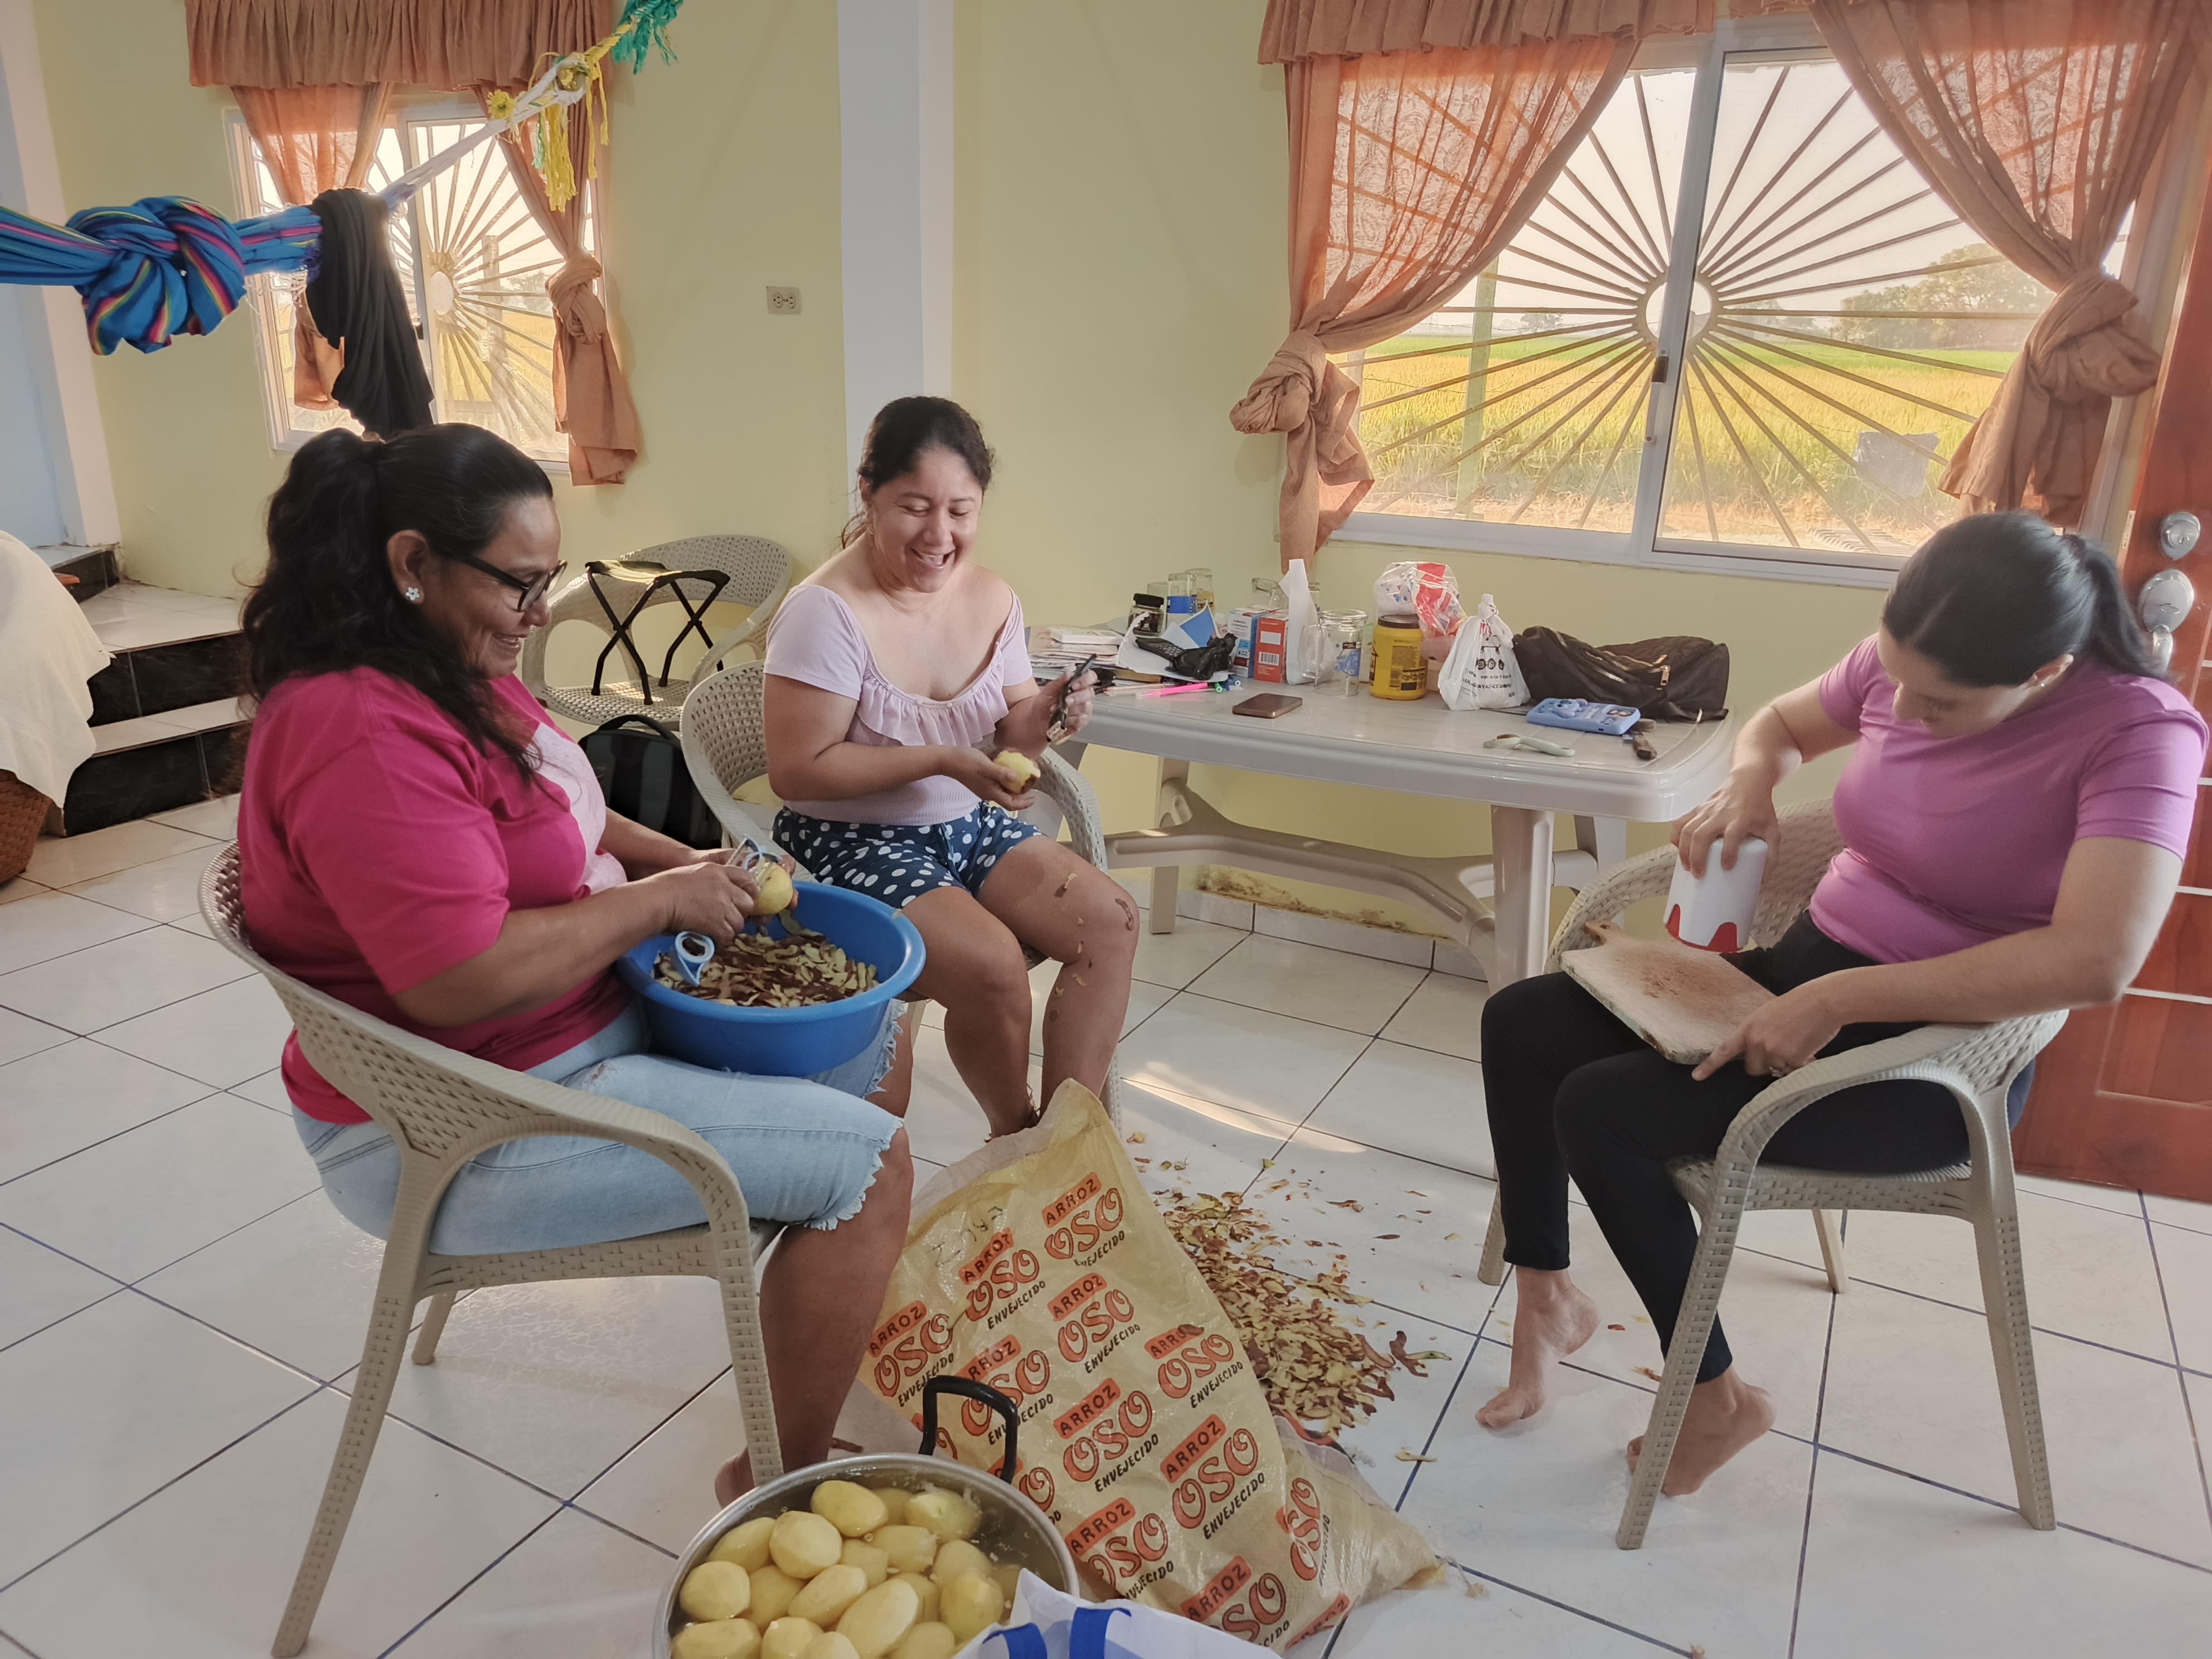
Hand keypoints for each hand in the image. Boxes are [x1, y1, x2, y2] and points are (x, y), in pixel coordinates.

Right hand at [642, 859, 758, 942]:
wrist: (657, 900)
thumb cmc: (664, 888)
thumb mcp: (691, 874)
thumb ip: (709, 881)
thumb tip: (716, 896)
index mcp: (717, 870)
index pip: (746, 877)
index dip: (750, 890)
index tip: (747, 899)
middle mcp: (724, 886)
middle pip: (748, 902)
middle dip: (740, 912)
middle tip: (727, 918)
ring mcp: (722, 905)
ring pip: (739, 922)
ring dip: (729, 928)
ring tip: (714, 929)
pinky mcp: (717, 923)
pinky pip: (728, 935)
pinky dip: (720, 940)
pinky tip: (710, 937)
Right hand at [938, 746, 1037, 811]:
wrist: (947, 761)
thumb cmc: (966, 762)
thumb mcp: (986, 766)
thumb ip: (1001, 773)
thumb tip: (1017, 779)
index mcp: (991, 793)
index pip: (1011, 804)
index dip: (1024, 803)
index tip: (1034, 797)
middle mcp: (988, 793)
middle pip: (1008, 798)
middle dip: (1021, 794)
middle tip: (1031, 785)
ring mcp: (983, 787)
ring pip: (1002, 790)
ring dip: (1013, 786)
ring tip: (1022, 776)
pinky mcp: (980, 780)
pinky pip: (996, 783)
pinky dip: (1004, 778)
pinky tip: (1007, 767)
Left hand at [1000, 668, 1086, 750]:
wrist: (1034, 723)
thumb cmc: (1041, 706)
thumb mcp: (1046, 692)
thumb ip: (1058, 683)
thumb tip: (1068, 672)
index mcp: (1075, 686)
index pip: (1089, 677)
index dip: (1085, 679)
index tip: (1075, 684)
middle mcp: (1080, 697)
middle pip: (1089, 693)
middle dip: (1079, 696)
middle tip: (1067, 699)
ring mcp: (1080, 710)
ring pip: (1087, 708)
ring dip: (1075, 709)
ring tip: (1063, 710)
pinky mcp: (1079, 723)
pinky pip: (1083, 721)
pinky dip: (1075, 720)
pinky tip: (1067, 720)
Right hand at [1672, 774, 1779, 875]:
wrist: (1748, 781)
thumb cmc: (1759, 807)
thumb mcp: (1772, 830)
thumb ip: (1772, 855)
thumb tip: (1762, 880)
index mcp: (1741, 819)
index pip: (1732, 836)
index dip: (1729, 853)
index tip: (1727, 868)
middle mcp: (1721, 814)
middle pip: (1702, 835)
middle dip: (1696, 858)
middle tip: (1698, 874)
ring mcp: (1706, 810)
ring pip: (1688, 830)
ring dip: (1684, 851)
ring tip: (1687, 866)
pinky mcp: (1698, 808)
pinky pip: (1681, 822)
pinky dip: (1675, 835)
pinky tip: (1677, 847)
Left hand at [1692, 982, 1842, 1081]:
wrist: (1823, 1001)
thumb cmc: (1799, 1005)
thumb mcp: (1768, 1015)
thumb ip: (1758, 1033)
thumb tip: (1759, 1053)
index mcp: (1748, 1028)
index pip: (1724, 1050)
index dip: (1709, 1065)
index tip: (1696, 1077)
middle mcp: (1757, 1041)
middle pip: (1753, 1069)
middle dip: (1765, 1064)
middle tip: (1782, 1047)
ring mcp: (1774, 1052)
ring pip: (1775, 1071)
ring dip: (1786, 1063)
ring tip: (1798, 1042)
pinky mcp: (1792, 1060)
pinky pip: (1794, 1072)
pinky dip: (1802, 1065)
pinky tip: (1809, 1048)